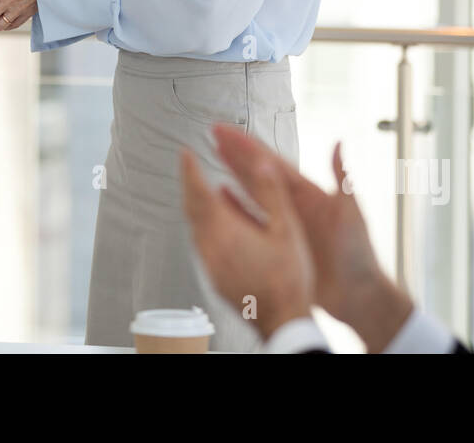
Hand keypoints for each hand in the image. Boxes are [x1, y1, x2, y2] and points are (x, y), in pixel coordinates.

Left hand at [181, 144, 314, 340]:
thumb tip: (263, 165)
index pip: (199, 192)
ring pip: (196, 226)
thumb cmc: (287, 278)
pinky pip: (203, 242)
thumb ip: (272, 194)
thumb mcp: (286, 229)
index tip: (185, 154)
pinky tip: (222, 223)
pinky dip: (207, 225)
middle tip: (191, 167)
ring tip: (207, 191)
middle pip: (192, 209)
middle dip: (191, 185)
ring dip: (198, 206)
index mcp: (226, 231)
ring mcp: (210, 263)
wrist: (283, 319)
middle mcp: (211, 247)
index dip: (190, 170)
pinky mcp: (214, 276)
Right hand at [210, 127, 412, 351]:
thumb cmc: (358, 253)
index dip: (248, 146)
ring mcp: (284, 221)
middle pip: (258, 172)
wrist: (357, 294)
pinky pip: (251, 219)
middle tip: (215, 135)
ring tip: (216, 157)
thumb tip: (339, 143)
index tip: (228, 131)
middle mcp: (293, 203)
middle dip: (236, 152)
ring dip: (234, 173)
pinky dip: (236, 206)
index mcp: (307, 192)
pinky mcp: (278, 241)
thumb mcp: (351, 213)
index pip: (271, 163)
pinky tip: (223, 196)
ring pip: (253, 191)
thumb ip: (342, 179)